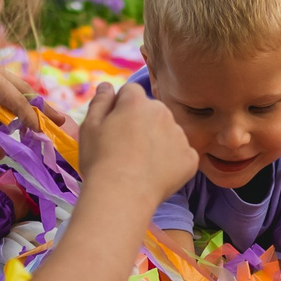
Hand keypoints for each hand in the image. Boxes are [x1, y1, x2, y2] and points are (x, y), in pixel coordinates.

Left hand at [0, 66, 40, 153]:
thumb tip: (1, 154)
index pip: (14, 98)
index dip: (29, 116)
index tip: (43, 130)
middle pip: (20, 88)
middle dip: (38, 106)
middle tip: (59, 120)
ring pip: (9, 90)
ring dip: (20, 108)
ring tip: (34, 126)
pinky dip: (3, 107)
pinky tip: (6, 123)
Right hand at [75, 81, 198, 207]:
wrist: (121, 196)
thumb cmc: (100, 160)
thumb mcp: (90, 127)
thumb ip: (100, 101)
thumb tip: (107, 85)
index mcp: (137, 102)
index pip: (131, 92)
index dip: (120, 108)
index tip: (113, 128)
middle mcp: (163, 112)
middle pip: (152, 111)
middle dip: (142, 123)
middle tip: (126, 149)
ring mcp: (179, 135)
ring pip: (168, 132)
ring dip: (158, 141)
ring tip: (140, 164)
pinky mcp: (190, 158)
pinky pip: (181, 154)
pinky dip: (172, 162)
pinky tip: (155, 174)